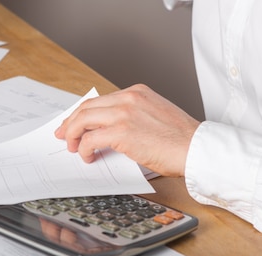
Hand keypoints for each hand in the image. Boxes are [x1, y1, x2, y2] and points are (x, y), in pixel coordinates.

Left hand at [54, 84, 199, 176]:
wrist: (197, 149)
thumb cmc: (181, 139)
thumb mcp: (154, 116)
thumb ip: (131, 116)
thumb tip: (107, 132)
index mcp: (136, 92)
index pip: (100, 100)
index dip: (82, 113)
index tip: (74, 123)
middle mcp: (128, 98)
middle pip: (86, 107)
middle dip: (70, 122)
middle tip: (63, 135)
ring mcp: (124, 113)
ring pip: (83, 120)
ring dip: (72, 135)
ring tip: (72, 148)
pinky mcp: (121, 131)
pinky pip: (89, 139)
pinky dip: (83, 149)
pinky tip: (88, 157)